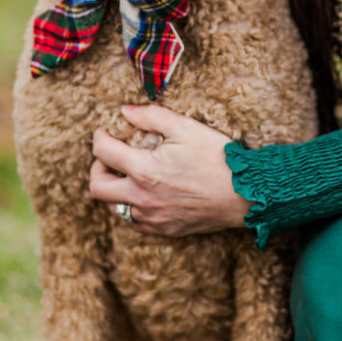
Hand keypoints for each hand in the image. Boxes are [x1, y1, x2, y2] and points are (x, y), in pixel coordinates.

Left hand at [89, 104, 251, 235]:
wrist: (244, 193)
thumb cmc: (217, 157)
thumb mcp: (186, 127)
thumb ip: (152, 116)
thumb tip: (126, 111)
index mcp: (144, 170)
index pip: (102, 152)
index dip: (99, 137)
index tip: (105, 132)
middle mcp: (142, 198)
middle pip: (97, 187)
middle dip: (97, 168)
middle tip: (110, 157)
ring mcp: (152, 217)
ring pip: (114, 207)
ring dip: (115, 189)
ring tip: (128, 174)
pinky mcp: (165, 229)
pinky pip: (135, 222)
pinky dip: (132, 206)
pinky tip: (146, 193)